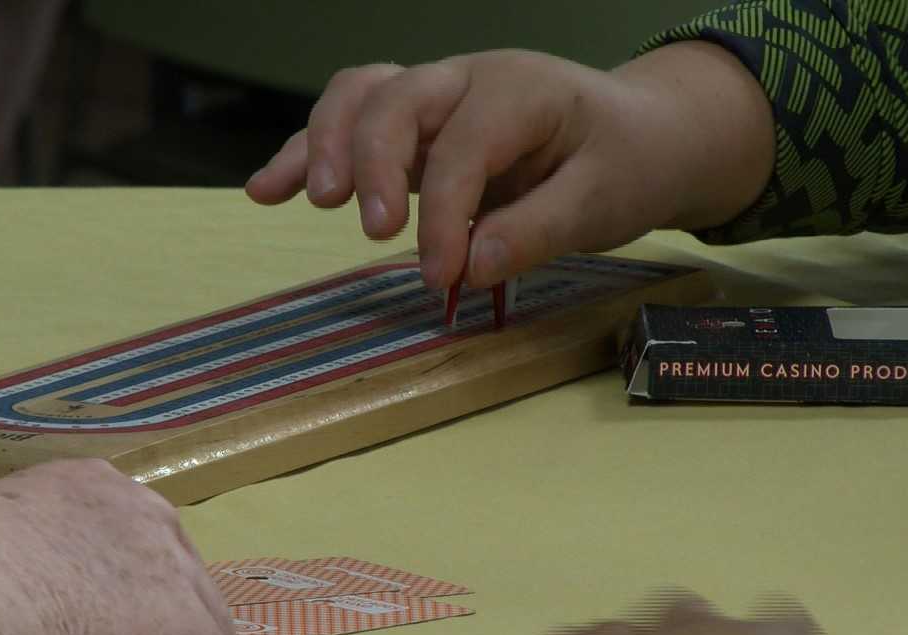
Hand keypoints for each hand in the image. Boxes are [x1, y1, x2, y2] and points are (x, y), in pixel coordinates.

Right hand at [247, 43, 773, 289]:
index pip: (463, 149)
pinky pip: (348, 122)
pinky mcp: (413, 127)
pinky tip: (267, 188)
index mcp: (520, 90)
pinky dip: (305, 152)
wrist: (640, 134)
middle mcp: (466, 81)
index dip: (445, 217)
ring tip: (306, 198)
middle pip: (395, 100)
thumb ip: (539, 230)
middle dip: (372, 163)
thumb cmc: (625, 162)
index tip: (442, 278)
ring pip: (358, 96)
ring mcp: (434, 98)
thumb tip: (474, 264)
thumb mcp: (604, 201)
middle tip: (373, 230)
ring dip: (325, 144)